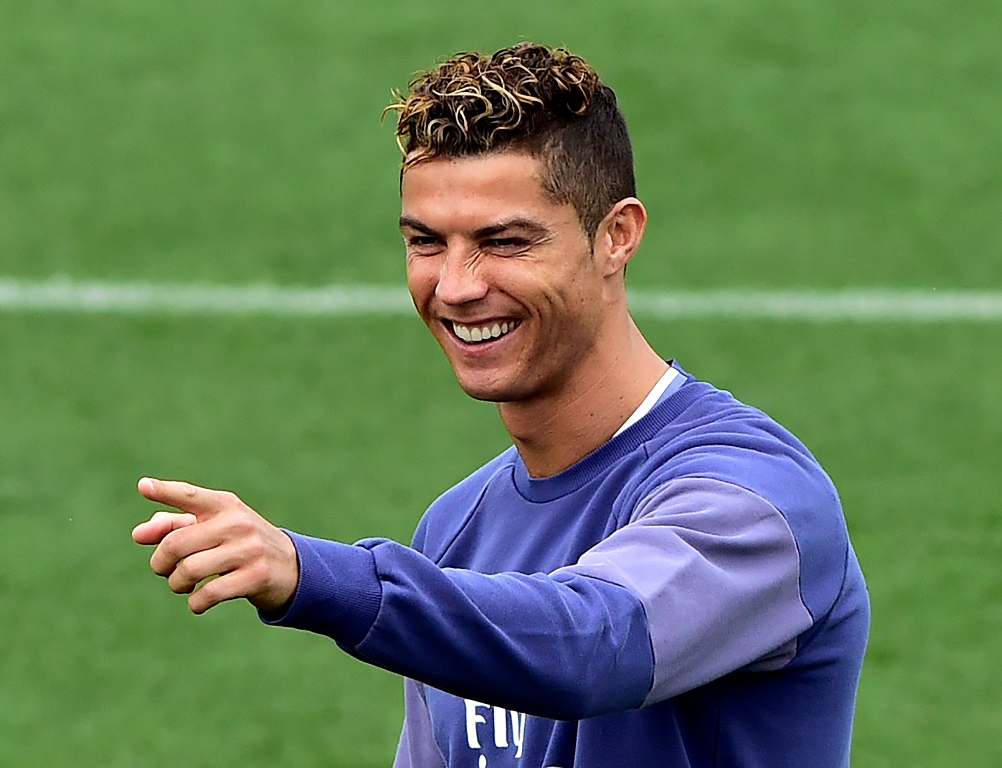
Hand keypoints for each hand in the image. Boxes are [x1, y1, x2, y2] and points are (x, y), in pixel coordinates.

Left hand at [132, 477, 298, 614]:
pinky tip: (198, 601)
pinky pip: (209, 593)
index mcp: (225, 505)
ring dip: (176, 584)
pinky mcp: (256, 576)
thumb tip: (139, 534)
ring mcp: (249, 549)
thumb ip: (175, 526)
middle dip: (160, 563)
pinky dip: (195, 602)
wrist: (290, 566)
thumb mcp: (213, 528)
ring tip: (182, 586)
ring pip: (189, 570)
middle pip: (176, 544)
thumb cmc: (240, 544)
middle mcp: (237, 522)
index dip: (165, 492)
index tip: (143, 487)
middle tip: (164, 570)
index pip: (190, 496)